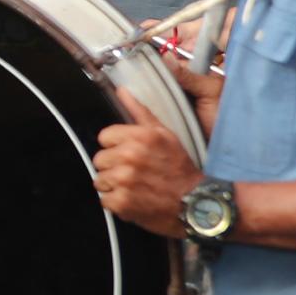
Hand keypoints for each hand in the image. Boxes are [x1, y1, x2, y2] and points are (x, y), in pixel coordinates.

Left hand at [93, 101, 198, 237]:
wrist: (195, 202)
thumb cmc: (180, 169)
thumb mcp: (165, 134)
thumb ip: (140, 112)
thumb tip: (122, 91)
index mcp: (140, 137)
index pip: (104, 137)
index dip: (115, 146)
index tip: (126, 153)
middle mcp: (130, 157)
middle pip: (100, 160)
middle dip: (113, 166)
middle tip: (132, 172)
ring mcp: (125, 181)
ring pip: (100, 181)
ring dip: (114, 186)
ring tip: (133, 186)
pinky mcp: (122, 202)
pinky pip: (105, 200)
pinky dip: (117, 203)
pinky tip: (133, 199)